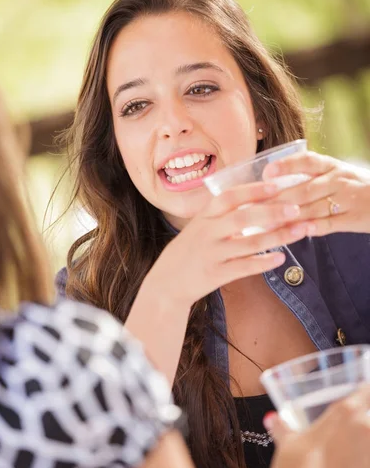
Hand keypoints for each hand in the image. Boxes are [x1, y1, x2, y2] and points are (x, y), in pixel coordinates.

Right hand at [145, 182, 311, 306]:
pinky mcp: (215, 274)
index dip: (253, 190)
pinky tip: (281, 258)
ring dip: (277, 237)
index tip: (277, 184)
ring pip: (248, 243)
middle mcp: (207, 232)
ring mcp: (211, 253)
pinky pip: (243, 267)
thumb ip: (223, 214)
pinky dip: (263, 262)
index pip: (229, 197)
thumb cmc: (190, 250)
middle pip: (242, 218)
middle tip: (296, 208)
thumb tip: (258, 198)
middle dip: (271, 212)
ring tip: (301, 231)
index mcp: (204, 216)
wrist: (167, 282)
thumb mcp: (200, 226)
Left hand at [263, 151, 369, 235]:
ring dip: (289, 217)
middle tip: (255, 206)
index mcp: (331, 166)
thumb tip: (270, 182)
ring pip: (314, 208)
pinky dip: (313, 228)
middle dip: (278, 198)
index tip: (267, 172)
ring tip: (267, 224)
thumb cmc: (354, 187)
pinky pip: (330, 224)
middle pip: (304, 189)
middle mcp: (338, 179)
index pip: (307, 161)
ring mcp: (347, 199)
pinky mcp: (354, 219)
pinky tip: (298, 231)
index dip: (286, 166)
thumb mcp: (336, 174)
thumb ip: (309, 177)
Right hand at [266, 385, 369, 467]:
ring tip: (349, 452)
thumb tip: (274, 420)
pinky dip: (366, 463)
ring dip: (365, 443)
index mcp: (345, 412)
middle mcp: (365, 428)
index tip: (362, 394)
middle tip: (348, 430)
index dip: (365, 391)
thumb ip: (283, 428)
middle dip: (363, 420)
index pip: (368, 389)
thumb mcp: (288, 444)